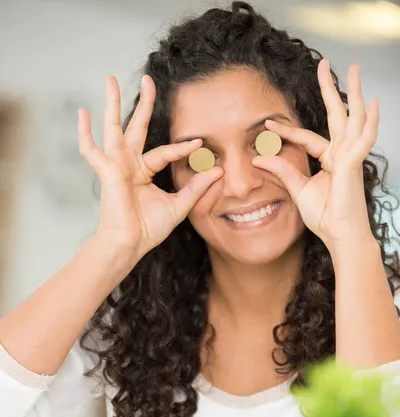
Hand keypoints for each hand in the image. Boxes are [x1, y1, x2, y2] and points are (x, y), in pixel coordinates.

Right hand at [78, 74, 222, 259]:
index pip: (165, 151)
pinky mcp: (107, 171)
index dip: (182, 147)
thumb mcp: (180, 205)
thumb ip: (197, 187)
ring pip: (113, 127)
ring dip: (112, 103)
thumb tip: (217, 170)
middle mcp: (129, 164)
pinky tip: (82, 113)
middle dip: (142, 103)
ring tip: (110, 78)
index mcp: (144, 172)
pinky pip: (91, 149)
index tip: (200, 142)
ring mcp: (116, 165)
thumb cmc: (148, 229)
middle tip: (149, 80)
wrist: (130, 244)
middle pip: (136, 127)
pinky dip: (84, 133)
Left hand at [251, 59, 378, 251]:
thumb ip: (282, 171)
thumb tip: (258, 157)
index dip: (286, 131)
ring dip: (353, 92)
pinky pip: (363, 139)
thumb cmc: (325, 216)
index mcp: (330, 160)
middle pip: (337, 115)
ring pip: (353, 118)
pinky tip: (373, 104)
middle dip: (331, 89)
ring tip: (354, 69)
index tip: (266, 125)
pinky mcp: (354, 164)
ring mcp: (351, 157)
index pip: (306, 137)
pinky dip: (370, 122)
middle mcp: (342, 154)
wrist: (339, 235)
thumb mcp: (298, 189)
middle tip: (324, 64)